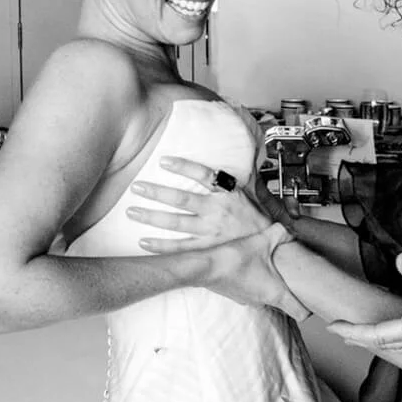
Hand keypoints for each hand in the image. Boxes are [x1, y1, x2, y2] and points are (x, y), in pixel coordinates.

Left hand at [129, 156, 273, 251]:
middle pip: (182, 199)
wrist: (269, 245)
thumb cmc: (255, 216)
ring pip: (177, 223)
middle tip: (135, 187)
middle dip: (157, 192)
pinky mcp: (207, 249)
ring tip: (131, 211)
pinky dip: (161, 246)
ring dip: (152, 217)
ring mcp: (210, 232)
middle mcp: (217, 212)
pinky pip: (180, 248)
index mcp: (227, 194)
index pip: (204, 175)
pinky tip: (143, 242)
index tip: (163, 161)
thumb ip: (228, 177)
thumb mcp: (246, 191)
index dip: (184, 167)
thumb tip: (222, 153)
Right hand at [203, 225, 310, 320]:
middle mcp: (262, 301)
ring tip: (272, 268)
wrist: (204, 267)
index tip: (313, 299)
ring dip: (271, 285)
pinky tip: (251, 267)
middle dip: (290, 290)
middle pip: (284, 303)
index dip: (310, 308)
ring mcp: (247, 300)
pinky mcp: (235, 294)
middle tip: (295, 277)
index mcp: (275, 294)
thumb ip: (280, 233)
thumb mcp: (261, 241)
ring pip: (267, 296)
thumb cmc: (232, 260)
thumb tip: (289, 228)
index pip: (301, 313)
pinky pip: (252, 291)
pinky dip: (255, 282)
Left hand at [330, 254, 401, 354]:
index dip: (353, 332)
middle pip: (383, 344)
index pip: (378, 334)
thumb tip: (401, 260)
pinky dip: (395, 340)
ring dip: (376, 340)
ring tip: (360, 336)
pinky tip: (397, 335)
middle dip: (358, 338)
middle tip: (338, 332)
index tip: (334, 328)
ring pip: (397, 346)